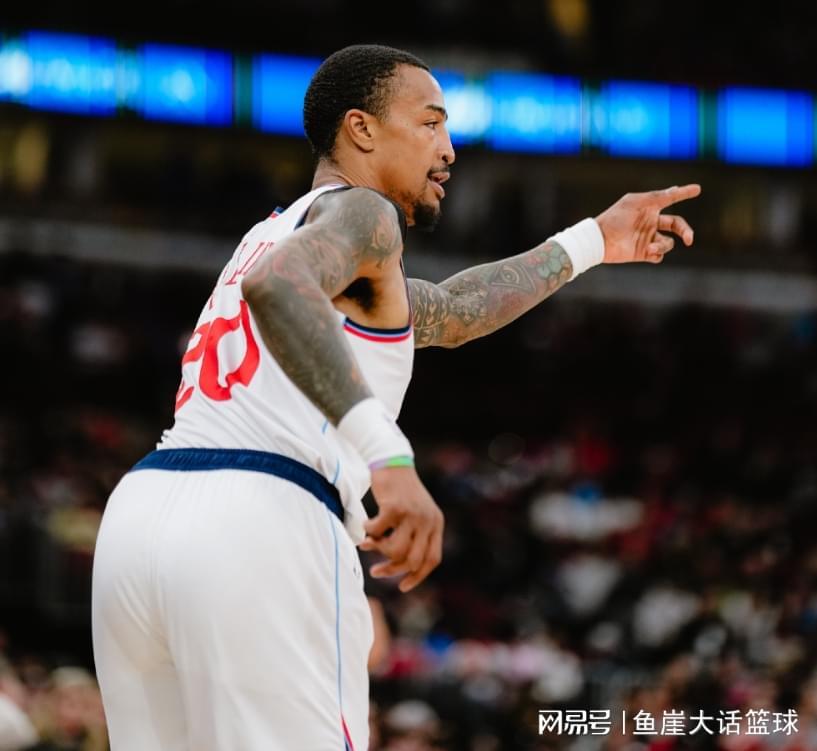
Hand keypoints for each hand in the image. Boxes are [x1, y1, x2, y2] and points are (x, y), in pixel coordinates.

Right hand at [358, 466, 443, 591]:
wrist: (392, 460)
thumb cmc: (398, 490)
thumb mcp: (412, 513)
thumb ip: (407, 535)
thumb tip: (387, 561)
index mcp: (435, 523)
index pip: (432, 560)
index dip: (418, 576)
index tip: (402, 586)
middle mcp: (428, 520)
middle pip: (412, 560)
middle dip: (392, 569)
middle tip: (375, 571)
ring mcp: (412, 514)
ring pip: (395, 551)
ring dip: (379, 550)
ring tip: (371, 542)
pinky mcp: (394, 508)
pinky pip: (377, 533)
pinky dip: (368, 532)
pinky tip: (365, 523)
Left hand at [595, 184, 701, 264]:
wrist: (599, 240)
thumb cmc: (615, 217)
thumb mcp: (636, 203)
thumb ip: (657, 197)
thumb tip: (675, 189)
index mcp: (649, 208)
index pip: (670, 199)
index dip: (683, 193)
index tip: (697, 189)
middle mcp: (650, 223)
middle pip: (677, 226)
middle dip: (685, 231)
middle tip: (688, 238)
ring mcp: (647, 238)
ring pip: (668, 243)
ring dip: (663, 245)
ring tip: (650, 247)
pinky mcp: (642, 253)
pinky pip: (659, 256)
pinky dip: (657, 254)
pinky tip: (649, 252)